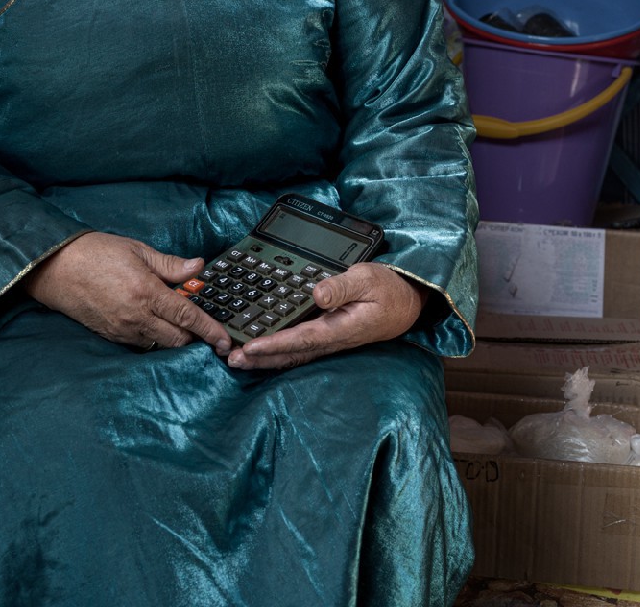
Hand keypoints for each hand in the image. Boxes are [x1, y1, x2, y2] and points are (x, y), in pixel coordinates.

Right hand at [25, 232, 231, 355]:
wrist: (55, 269)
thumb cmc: (96, 253)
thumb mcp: (137, 251)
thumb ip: (170, 265)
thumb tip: (198, 267)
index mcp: (147, 292)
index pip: (187, 316)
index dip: (210, 330)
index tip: (225, 340)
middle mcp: (137, 317)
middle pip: (178, 340)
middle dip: (195, 337)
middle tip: (204, 327)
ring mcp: (123, 330)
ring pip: (161, 345)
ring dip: (175, 338)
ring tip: (180, 323)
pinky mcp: (112, 336)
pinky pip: (142, 344)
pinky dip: (155, 337)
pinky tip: (155, 322)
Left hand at [225, 263, 423, 370]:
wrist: (408, 302)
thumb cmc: (388, 289)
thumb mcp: (367, 279)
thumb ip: (341, 287)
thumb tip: (317, 293)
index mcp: (340, 327)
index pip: (301, 339)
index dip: (274, 344)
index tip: (250, 346)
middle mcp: (332, 339)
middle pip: (291, 353)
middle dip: (261, 358)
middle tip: (231, 359)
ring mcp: (330, 340)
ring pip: (293, 354)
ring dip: (265, 358)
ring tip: (238, 359)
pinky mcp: (329, 336)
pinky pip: (300, 348)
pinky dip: (278, 351)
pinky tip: (262, 351)